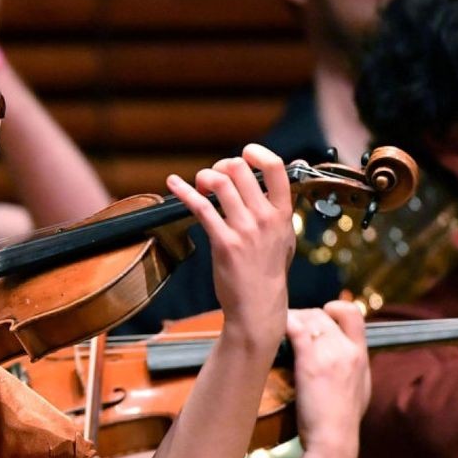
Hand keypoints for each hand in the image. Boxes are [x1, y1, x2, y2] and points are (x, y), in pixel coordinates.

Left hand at [166, 144, 294, 348]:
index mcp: (282, 213)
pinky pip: (201, 207)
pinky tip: (173, 184)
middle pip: (240, 169)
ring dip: (203, 177)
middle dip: (221, 166)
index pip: (277, 168)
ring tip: (199, 186)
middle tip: (214, 178)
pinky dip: (183, 191)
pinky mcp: (224, 242)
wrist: (259, 305)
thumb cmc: (268, 273)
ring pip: (220, 182)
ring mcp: (245, 230)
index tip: (244, 153)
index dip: (257, 153)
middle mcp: (265, 217)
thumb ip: (277, 212)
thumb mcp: (284, 238)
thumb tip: (268, 189)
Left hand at [289, 301, 369, 457]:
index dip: (335, 308)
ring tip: (275, 328)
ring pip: (308, 319)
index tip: (320, 315)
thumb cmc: (341, 422)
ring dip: (290, 319)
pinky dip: (283, 324)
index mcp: (362, 356)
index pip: (354, 315)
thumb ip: (352, 369)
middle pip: (323, 315)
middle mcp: (349, 350)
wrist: (335, 440)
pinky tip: (271, 328)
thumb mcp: (358, 390)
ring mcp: (331, 354)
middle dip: (303, 315)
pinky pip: (296, 330)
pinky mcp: (311, 361)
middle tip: (286, 326)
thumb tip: (341, 360)